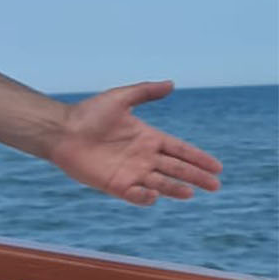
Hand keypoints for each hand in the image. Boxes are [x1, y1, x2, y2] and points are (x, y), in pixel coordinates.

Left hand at [48, 81, 222, 205]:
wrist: (60, 130)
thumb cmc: (87, 114)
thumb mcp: (120, 98)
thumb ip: (145, 91)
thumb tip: (172, 83)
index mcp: (148, 138)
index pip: (180, 150)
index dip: (198, 158)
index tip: (217, 167)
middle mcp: (142, 157)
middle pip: (176, 169)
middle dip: (196, 177)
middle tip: (215, 186)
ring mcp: (129, 172)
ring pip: (160, 183)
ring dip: (175, 189)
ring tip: (191, 193)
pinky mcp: (114, 184)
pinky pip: (134, 194)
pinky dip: (145, 196)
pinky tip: (153, 194)